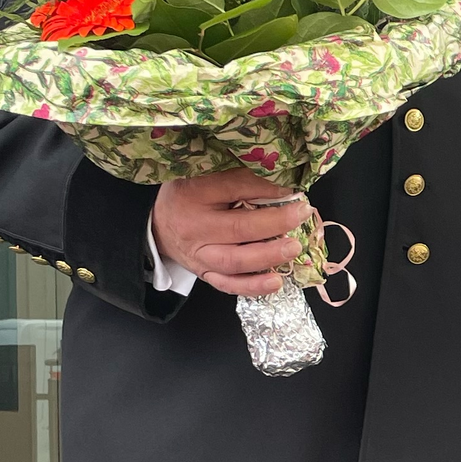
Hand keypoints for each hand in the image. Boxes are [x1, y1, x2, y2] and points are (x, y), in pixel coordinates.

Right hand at [152, 171, 308, 296]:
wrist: (158, 225)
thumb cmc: (187, 195)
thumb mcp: (204, 176)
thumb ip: (236, 177)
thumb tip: (279, 181)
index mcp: (193, 194)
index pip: (232, 188)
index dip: (264, 188)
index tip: (290, 188)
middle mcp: (195, 228)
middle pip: (238, 228)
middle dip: (275, 223)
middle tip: (301, 213)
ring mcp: (199, 255)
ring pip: (235, 261)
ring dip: (268, 256)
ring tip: (294, 247)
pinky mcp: (205, 273)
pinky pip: (229, 284)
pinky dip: (253, 286)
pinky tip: (276, 282)